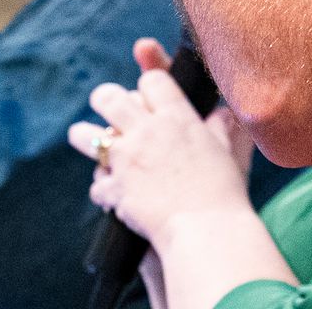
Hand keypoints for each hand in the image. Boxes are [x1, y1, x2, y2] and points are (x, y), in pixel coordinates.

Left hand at [68, 39, 256, 250]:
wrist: (207, 231)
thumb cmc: (223, 191)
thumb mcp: (227, 151)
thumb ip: (219, 128)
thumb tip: (222, 113)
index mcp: (176, 116)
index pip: (152, 80)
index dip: (149, 86)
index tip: (149, 96)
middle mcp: (146, 131)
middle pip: (109, 97)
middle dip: (105, 98)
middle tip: (105, 104)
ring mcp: (126, 159)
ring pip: (87, 135)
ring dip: (85, 136)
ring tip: (85, 137)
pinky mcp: (115, 188)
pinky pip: (97, 183)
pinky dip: (104, 189)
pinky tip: (111, 194)